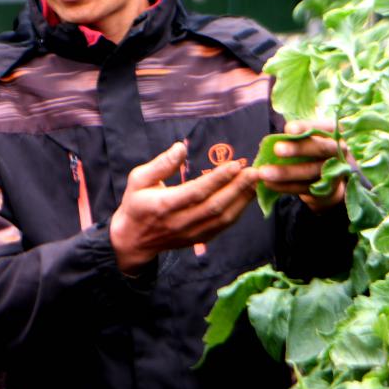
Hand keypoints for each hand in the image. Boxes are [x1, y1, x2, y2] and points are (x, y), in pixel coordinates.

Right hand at [109, 142, 259, 272]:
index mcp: (164, 205)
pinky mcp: (198, 239)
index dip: (217, 179)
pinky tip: (246, 198)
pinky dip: (237, 212)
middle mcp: (180, 222)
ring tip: (254, 182)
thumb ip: (160, 164)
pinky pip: (222, 227)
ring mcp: (191, 234)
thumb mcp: (138, 179)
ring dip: (241, 200)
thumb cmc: (136, 204)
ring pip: (222, 219)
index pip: (196, 192)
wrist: (133, 240)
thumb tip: (180, 147)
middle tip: (254, 172)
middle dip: (237, 188)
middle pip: (215, 206)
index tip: (235, 165)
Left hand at [258, 120, 346, 211]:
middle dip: (298, 149)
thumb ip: (295, 136)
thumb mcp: (310, 137)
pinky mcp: (327, 190)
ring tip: (264, 172)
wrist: (330, 176)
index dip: (306, 127)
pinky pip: (304, 188)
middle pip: (321, 149)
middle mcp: (339, 151)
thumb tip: (269, 142)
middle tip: (277, 149)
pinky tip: (269, 184)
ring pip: (310, 172)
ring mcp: (336, 172)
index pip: (323, 127)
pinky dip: (285, 186)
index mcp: (335, 133)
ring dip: (286, 172)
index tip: (288, 128)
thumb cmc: (312, 148)